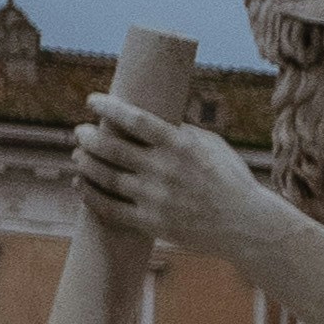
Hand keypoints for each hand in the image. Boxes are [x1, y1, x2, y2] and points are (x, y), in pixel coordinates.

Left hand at [70, 96, 258, 258]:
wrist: (245, 224)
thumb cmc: (230, 179)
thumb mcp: (212, 145)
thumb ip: (181, 131)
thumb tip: (152, 116)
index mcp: (181, 145)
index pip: (135, 119)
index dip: (109, 107)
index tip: (93, 100)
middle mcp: (164, 169)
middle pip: (111, 147)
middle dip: (88, 136)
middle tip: (80, 131)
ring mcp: (155, 198)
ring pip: (105, 176)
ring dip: (85, 163)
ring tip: (78, 154)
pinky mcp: (150, 223)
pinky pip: (109, 208)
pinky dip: (90, 194)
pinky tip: (80, 184)